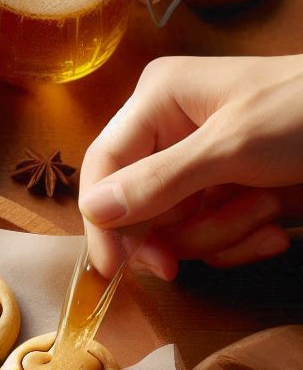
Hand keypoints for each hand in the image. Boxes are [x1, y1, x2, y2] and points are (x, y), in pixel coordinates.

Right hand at [79, 55, 302, 279]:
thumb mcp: (233, 147)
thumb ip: (157, 182)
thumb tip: (93, 211)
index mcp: (158, 102)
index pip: (102, 167)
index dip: (103, 220)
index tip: (115, 267)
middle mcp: (169, 133)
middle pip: (137, 208)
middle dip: (185, 229)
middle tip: (223, 233)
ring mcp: (198, 167)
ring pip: (173, 229)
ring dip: (222, 234)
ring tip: (267, 211)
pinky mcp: (225, 194)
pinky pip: (205, 237)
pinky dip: (240, 241)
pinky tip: (276, 228)